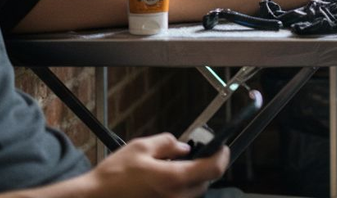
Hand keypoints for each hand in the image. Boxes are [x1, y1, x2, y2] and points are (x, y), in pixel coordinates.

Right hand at [84, 133, 227, 197]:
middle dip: (202, 167)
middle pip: (205, 182)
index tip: (221, 147)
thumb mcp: (140, 148)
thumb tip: (183, 148)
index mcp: (173, 178)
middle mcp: (176, 197)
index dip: (222, 156)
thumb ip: (166, 143)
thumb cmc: (114, 176)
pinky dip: (178, 190)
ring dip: (190, 180)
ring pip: (193, 193)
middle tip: (190, 156)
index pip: (213, 169)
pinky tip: (161, 183)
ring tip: (169, 169)